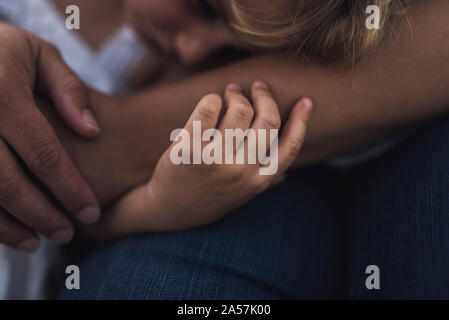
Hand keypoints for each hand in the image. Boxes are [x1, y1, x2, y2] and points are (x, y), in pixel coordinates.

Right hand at [0, 23, 100, 251]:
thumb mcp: (37, 53)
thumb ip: (69, 89)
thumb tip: (91, 132)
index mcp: (1, 92)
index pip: (44, 154)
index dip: (70, 189)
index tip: (91, 212)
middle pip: (9, 184)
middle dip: (42, 215)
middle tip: (67, 234)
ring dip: (8, 227)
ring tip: (37, 243)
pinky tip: (5, 230)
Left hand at [102, 81, 311, 234]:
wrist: (170, 211)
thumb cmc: (209, 197)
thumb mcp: (242, 195)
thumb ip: (264, 182)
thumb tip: (287, 177)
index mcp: (258, 181)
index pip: (291, 145)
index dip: (302, 120)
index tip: (305, 101)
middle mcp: (241, 172)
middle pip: (267, 120)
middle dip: (265, 96)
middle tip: (257, 86)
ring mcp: (214, 160)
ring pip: (239, 110)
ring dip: (236, 94)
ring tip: (230, 92)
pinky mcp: (188, 149)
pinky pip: (208, 109)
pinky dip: (211, 99)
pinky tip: (210, 103)